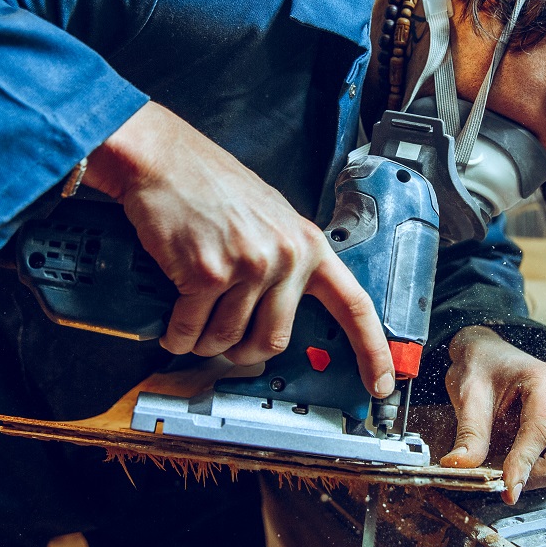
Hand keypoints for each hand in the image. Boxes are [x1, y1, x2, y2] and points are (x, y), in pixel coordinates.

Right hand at [82, 101, 395, 397]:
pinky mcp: (209, 273)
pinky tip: (172, 322)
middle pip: (275, 341)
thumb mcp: (272, 219)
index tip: (380, 384)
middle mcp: (286, 256)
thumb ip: (287, 263)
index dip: (372, 350)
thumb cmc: (213, 189)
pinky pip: (192, 331)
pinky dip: (177, 336)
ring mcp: (250, 265)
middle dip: (244, 352)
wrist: (165, 162)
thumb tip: (284, 314)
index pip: (355, 305)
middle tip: (225, 343)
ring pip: (229, 340)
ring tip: (193, 318)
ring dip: (205, 342)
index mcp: (309, 245)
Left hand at [439, 325, 545, 504]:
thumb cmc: (481, 367)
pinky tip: (529, 470)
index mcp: (543, 381)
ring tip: (518, 477)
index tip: (509, 487)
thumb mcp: (468, 395)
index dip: (526, 462)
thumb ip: (469, 432)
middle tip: (515, 484)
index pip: (541, 428)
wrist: (487, 354)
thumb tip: (460, 466)